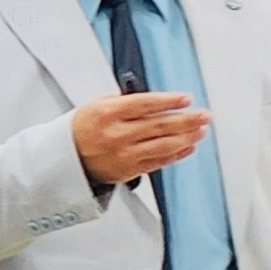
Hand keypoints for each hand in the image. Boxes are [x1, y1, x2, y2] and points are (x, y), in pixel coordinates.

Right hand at [73, 88, 209, 188]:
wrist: (65, 157)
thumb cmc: (83, 127)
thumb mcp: (97, 105)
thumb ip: (125, 101)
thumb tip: (157, 100)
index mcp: (107, 113)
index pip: (145, 104)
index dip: (169, 101)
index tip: (186, 99)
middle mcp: (117, 134)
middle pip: (159, 126)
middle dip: (187, 120)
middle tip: (205, 115)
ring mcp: (124, 154)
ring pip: (163, 146)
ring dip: (186, 137)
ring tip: (202, 130)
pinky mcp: (129, 170)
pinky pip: (158, 162)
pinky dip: (176, 154)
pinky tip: (189, 146)